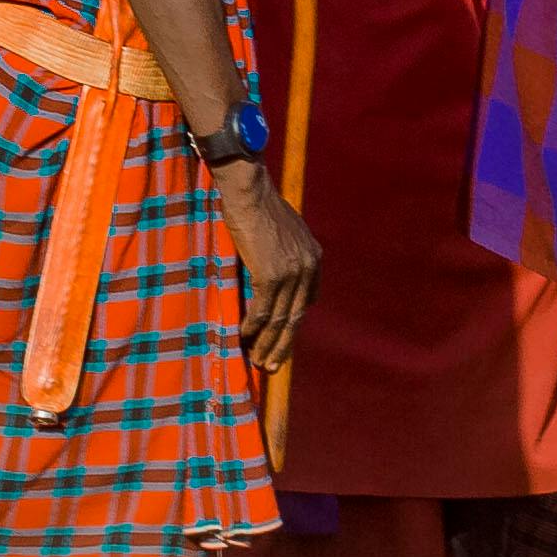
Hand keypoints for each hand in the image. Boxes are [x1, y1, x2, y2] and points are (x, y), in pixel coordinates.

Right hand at [210, 156, 323, 373]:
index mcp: (314, 258)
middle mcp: (307, 268)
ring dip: (267, 344)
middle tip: (271, 367)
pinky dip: (252, 327)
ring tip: (258, 363)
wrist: (248, 189)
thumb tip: (276, 274)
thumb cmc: (259, 205)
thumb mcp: (284, 230)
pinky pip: (262, 310)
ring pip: (279, 319)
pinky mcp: (270, 274)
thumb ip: (286, 254)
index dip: (292, 327)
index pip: (306, 302)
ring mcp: (290, 273)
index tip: (280, 342)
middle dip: (282, 345)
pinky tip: (243, 337)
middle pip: (296, 318)